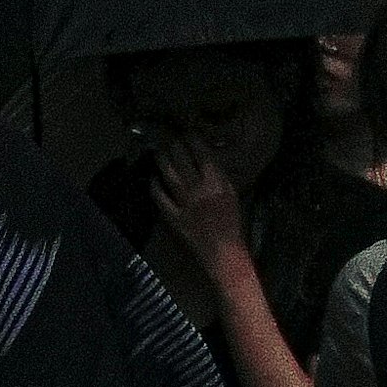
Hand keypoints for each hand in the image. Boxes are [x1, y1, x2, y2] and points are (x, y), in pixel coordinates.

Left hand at [148, 136, 247, 280]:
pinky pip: (160, 198)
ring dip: (163, 160)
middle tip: (170, 138)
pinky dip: (155, 186)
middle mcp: (198, 188)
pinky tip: (153, 179)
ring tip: (160, 152)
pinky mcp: (173, 216)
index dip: (193, 140)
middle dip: (175, 145)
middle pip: (182, 160)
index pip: (202, 154)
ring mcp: (183, 202)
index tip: (188, 133)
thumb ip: (219, 177)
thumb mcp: (232, 195)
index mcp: (216, 182)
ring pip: (169, 174)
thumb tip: (206, 160)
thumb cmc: (233, 224)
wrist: (223, 253)